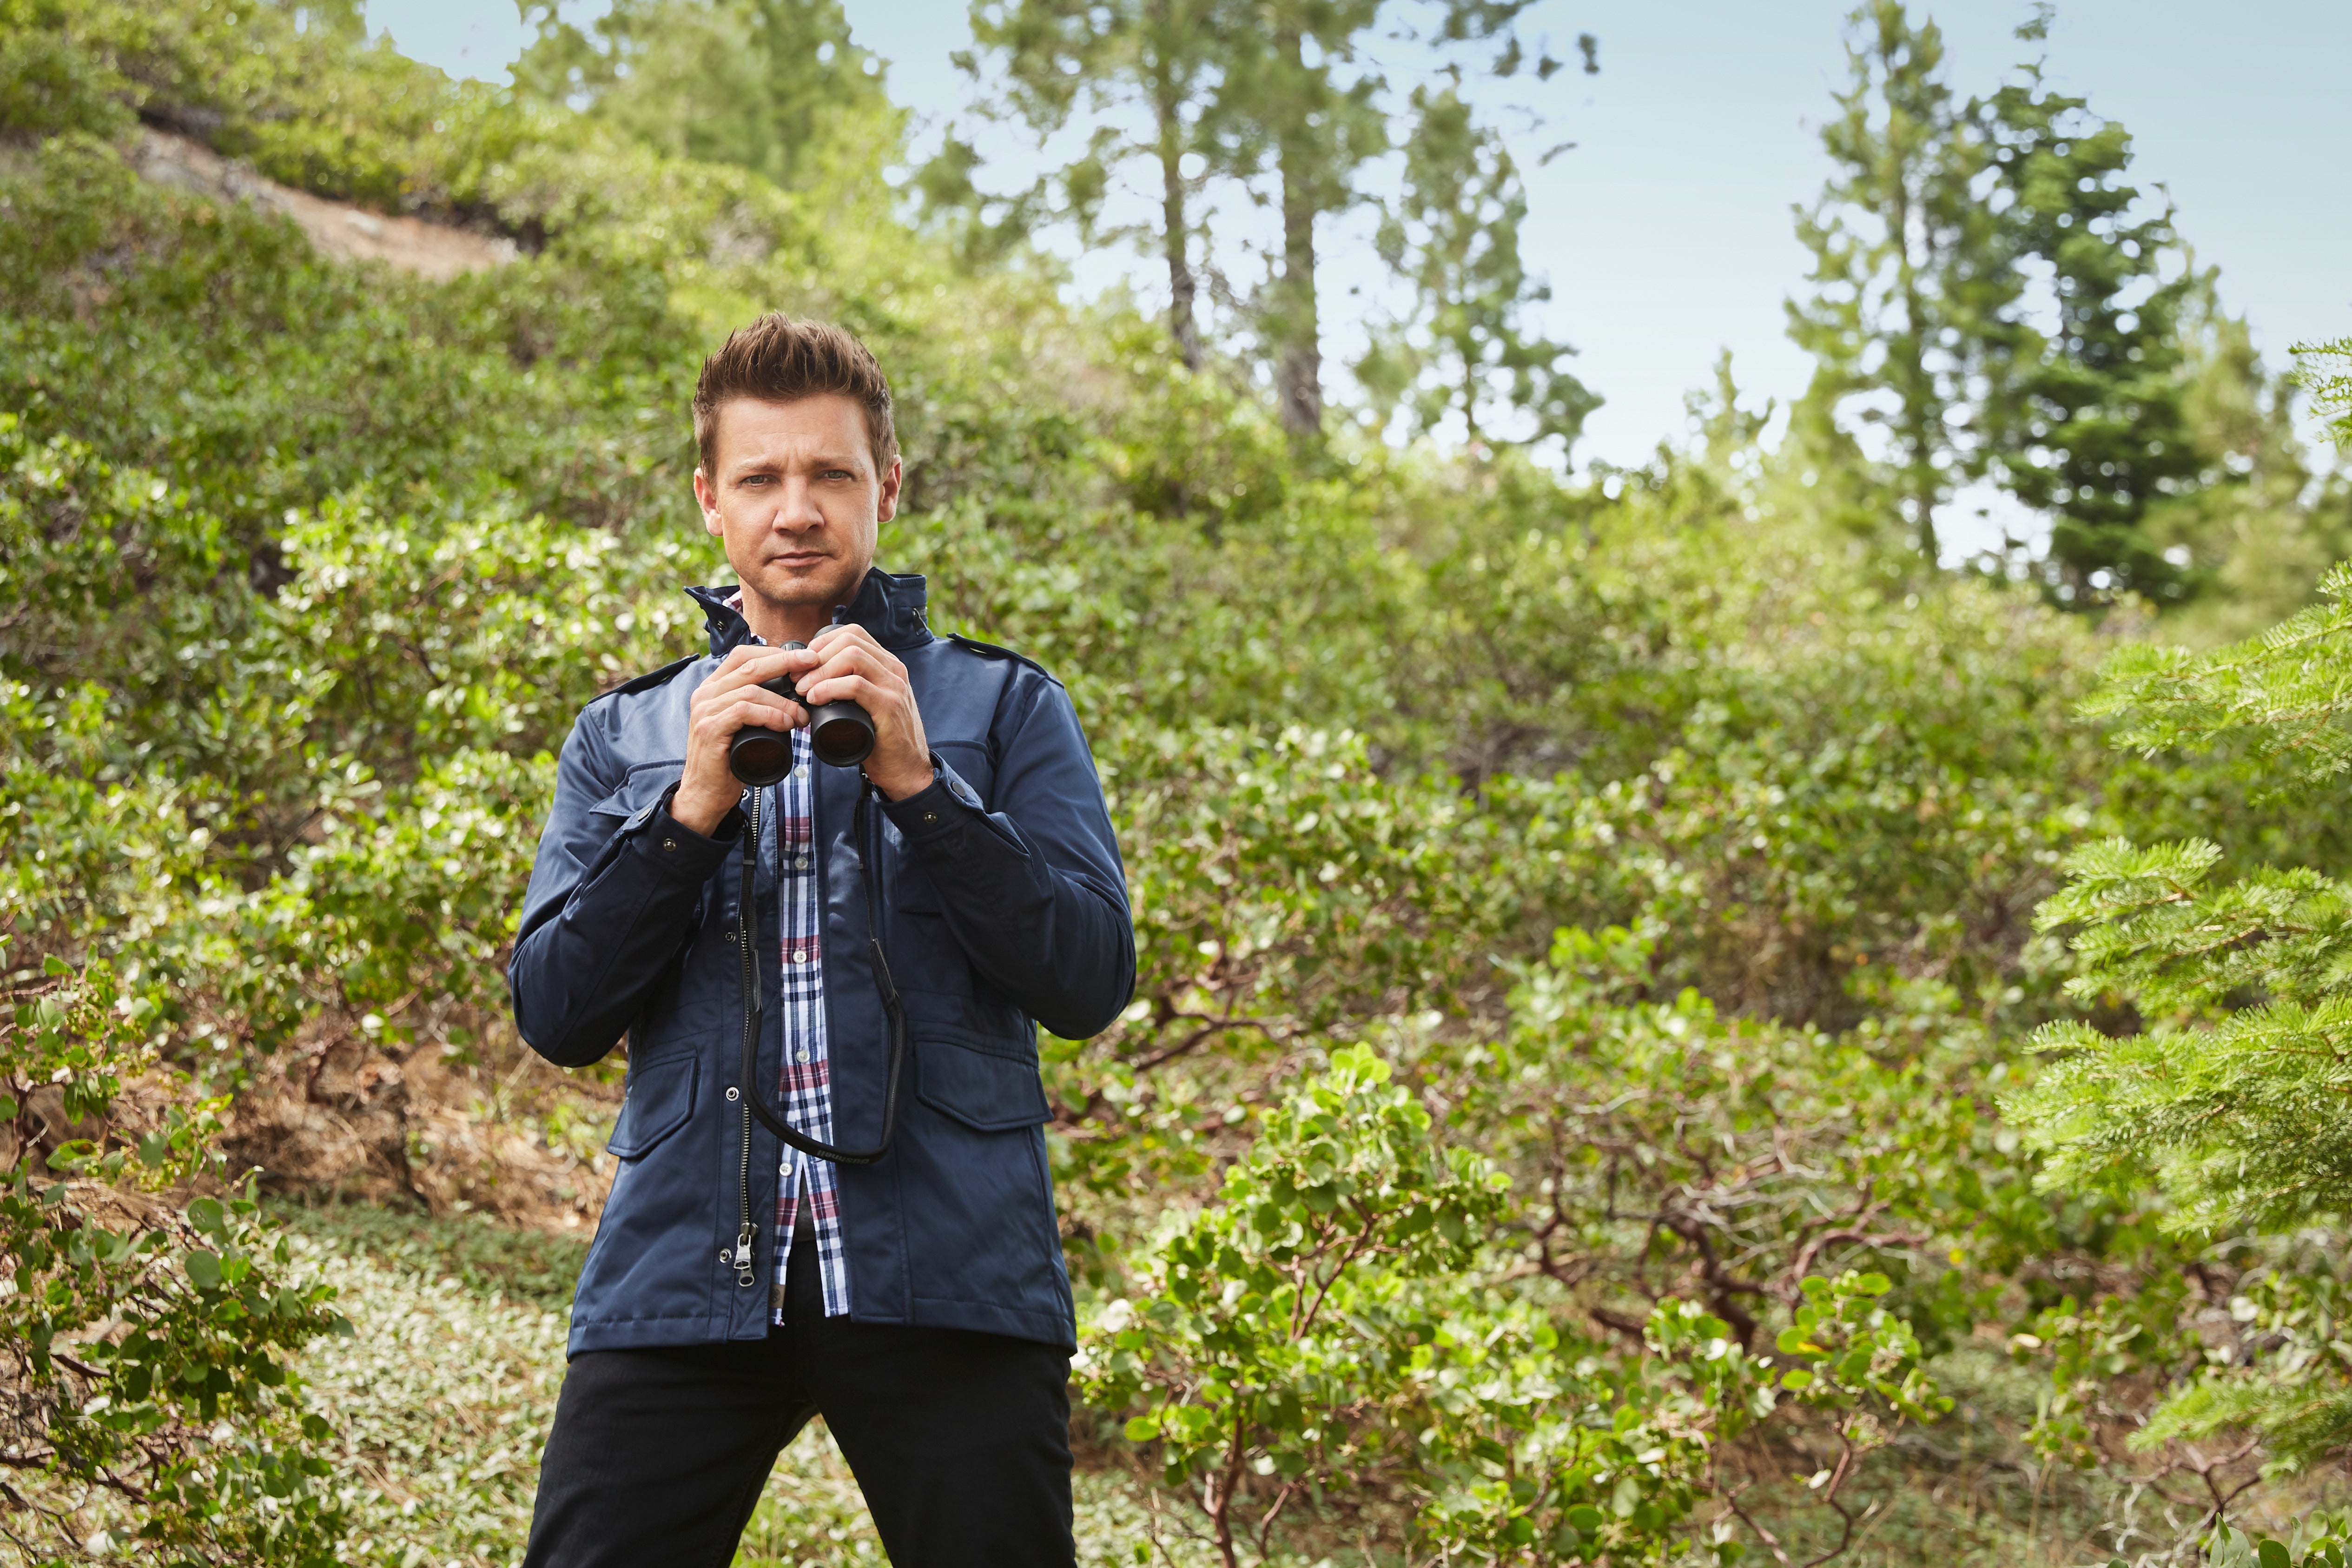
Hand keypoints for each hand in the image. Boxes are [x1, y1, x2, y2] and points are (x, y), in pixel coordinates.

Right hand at [671, 643, 805, 834]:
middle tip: (813, 665)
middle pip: (749, 665)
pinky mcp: (709, 729)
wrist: (706, 792)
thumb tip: (795, 691)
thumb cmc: (731, 758)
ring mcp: (705, 710)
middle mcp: (705, 693)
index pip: (744, 655)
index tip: (805, 658)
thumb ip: (756, 703)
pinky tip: (785, 724)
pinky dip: (769, 715)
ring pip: (750, 691)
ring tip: (801, 716)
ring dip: (783, 702)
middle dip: (786, 662)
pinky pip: (743, 711)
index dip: (776, 653)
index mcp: (713, 687)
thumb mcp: (743, 723)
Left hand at [800, 623, 932, 799]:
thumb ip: (852, 687)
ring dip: (820, 671)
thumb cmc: (881, 739)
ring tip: (803, 689)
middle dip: (817, 656)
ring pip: (852, 657)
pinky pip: (856, 685)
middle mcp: (894, 670)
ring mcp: (894, 687)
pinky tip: (815, 699)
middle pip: (850, 640)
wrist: (907, 770)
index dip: (823, 642)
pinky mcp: (890, 706)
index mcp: (887, 665)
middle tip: (797, 678)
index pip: (853, 633)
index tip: (804, 664)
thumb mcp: (868, 704)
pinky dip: (830, 688)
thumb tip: (811, 678)